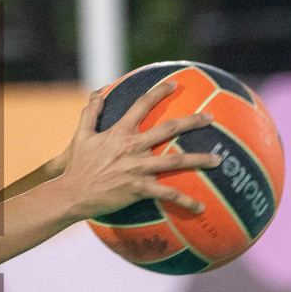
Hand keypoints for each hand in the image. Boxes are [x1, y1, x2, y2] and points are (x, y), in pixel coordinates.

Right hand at [56, 81, 219, 220]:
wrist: (72, 194)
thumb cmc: (77, 166)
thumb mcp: (81, 136)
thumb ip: (91, 113)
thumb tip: (98, 92)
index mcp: (119, 132)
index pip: (142, 105)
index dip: (159, 93)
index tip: (174, 84)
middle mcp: (132, 147)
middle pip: (168, 129)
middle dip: (192, 121)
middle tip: (211, 117)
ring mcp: (137, 168)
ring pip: (175, 162)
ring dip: (199, 159)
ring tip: (218, 159)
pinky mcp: (139, 189)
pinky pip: (167, 194)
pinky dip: (185, 201)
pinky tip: (201, 207)